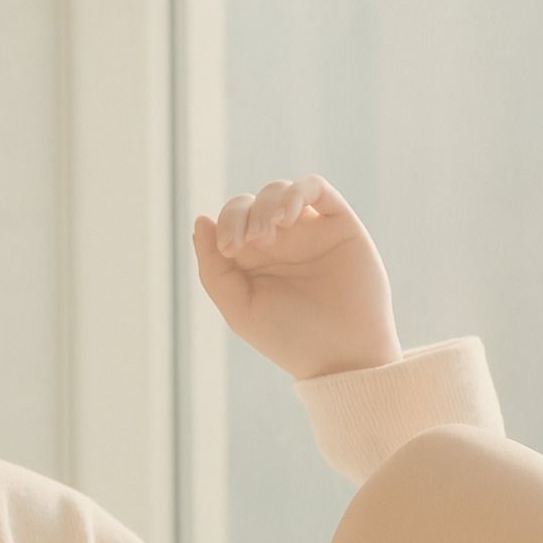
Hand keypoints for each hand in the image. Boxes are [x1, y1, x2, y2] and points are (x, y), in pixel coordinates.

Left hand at [190, 174, 402, 380]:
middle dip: (243, 215)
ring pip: (280, 191)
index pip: (230, 221)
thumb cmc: (289, 337)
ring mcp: (309, 231)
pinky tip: (290, 216)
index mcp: (252, 260)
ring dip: (268, 204)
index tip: (230, 250)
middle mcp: (280, 241)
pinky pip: (316, 188)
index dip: (225, 224)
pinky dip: (299, 191)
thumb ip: (213, 269)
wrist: (341, 353)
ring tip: (271, 232)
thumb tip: (201, 220)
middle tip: (253, 243)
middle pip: (251, 202)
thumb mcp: (239, 309)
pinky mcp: (339, 225)